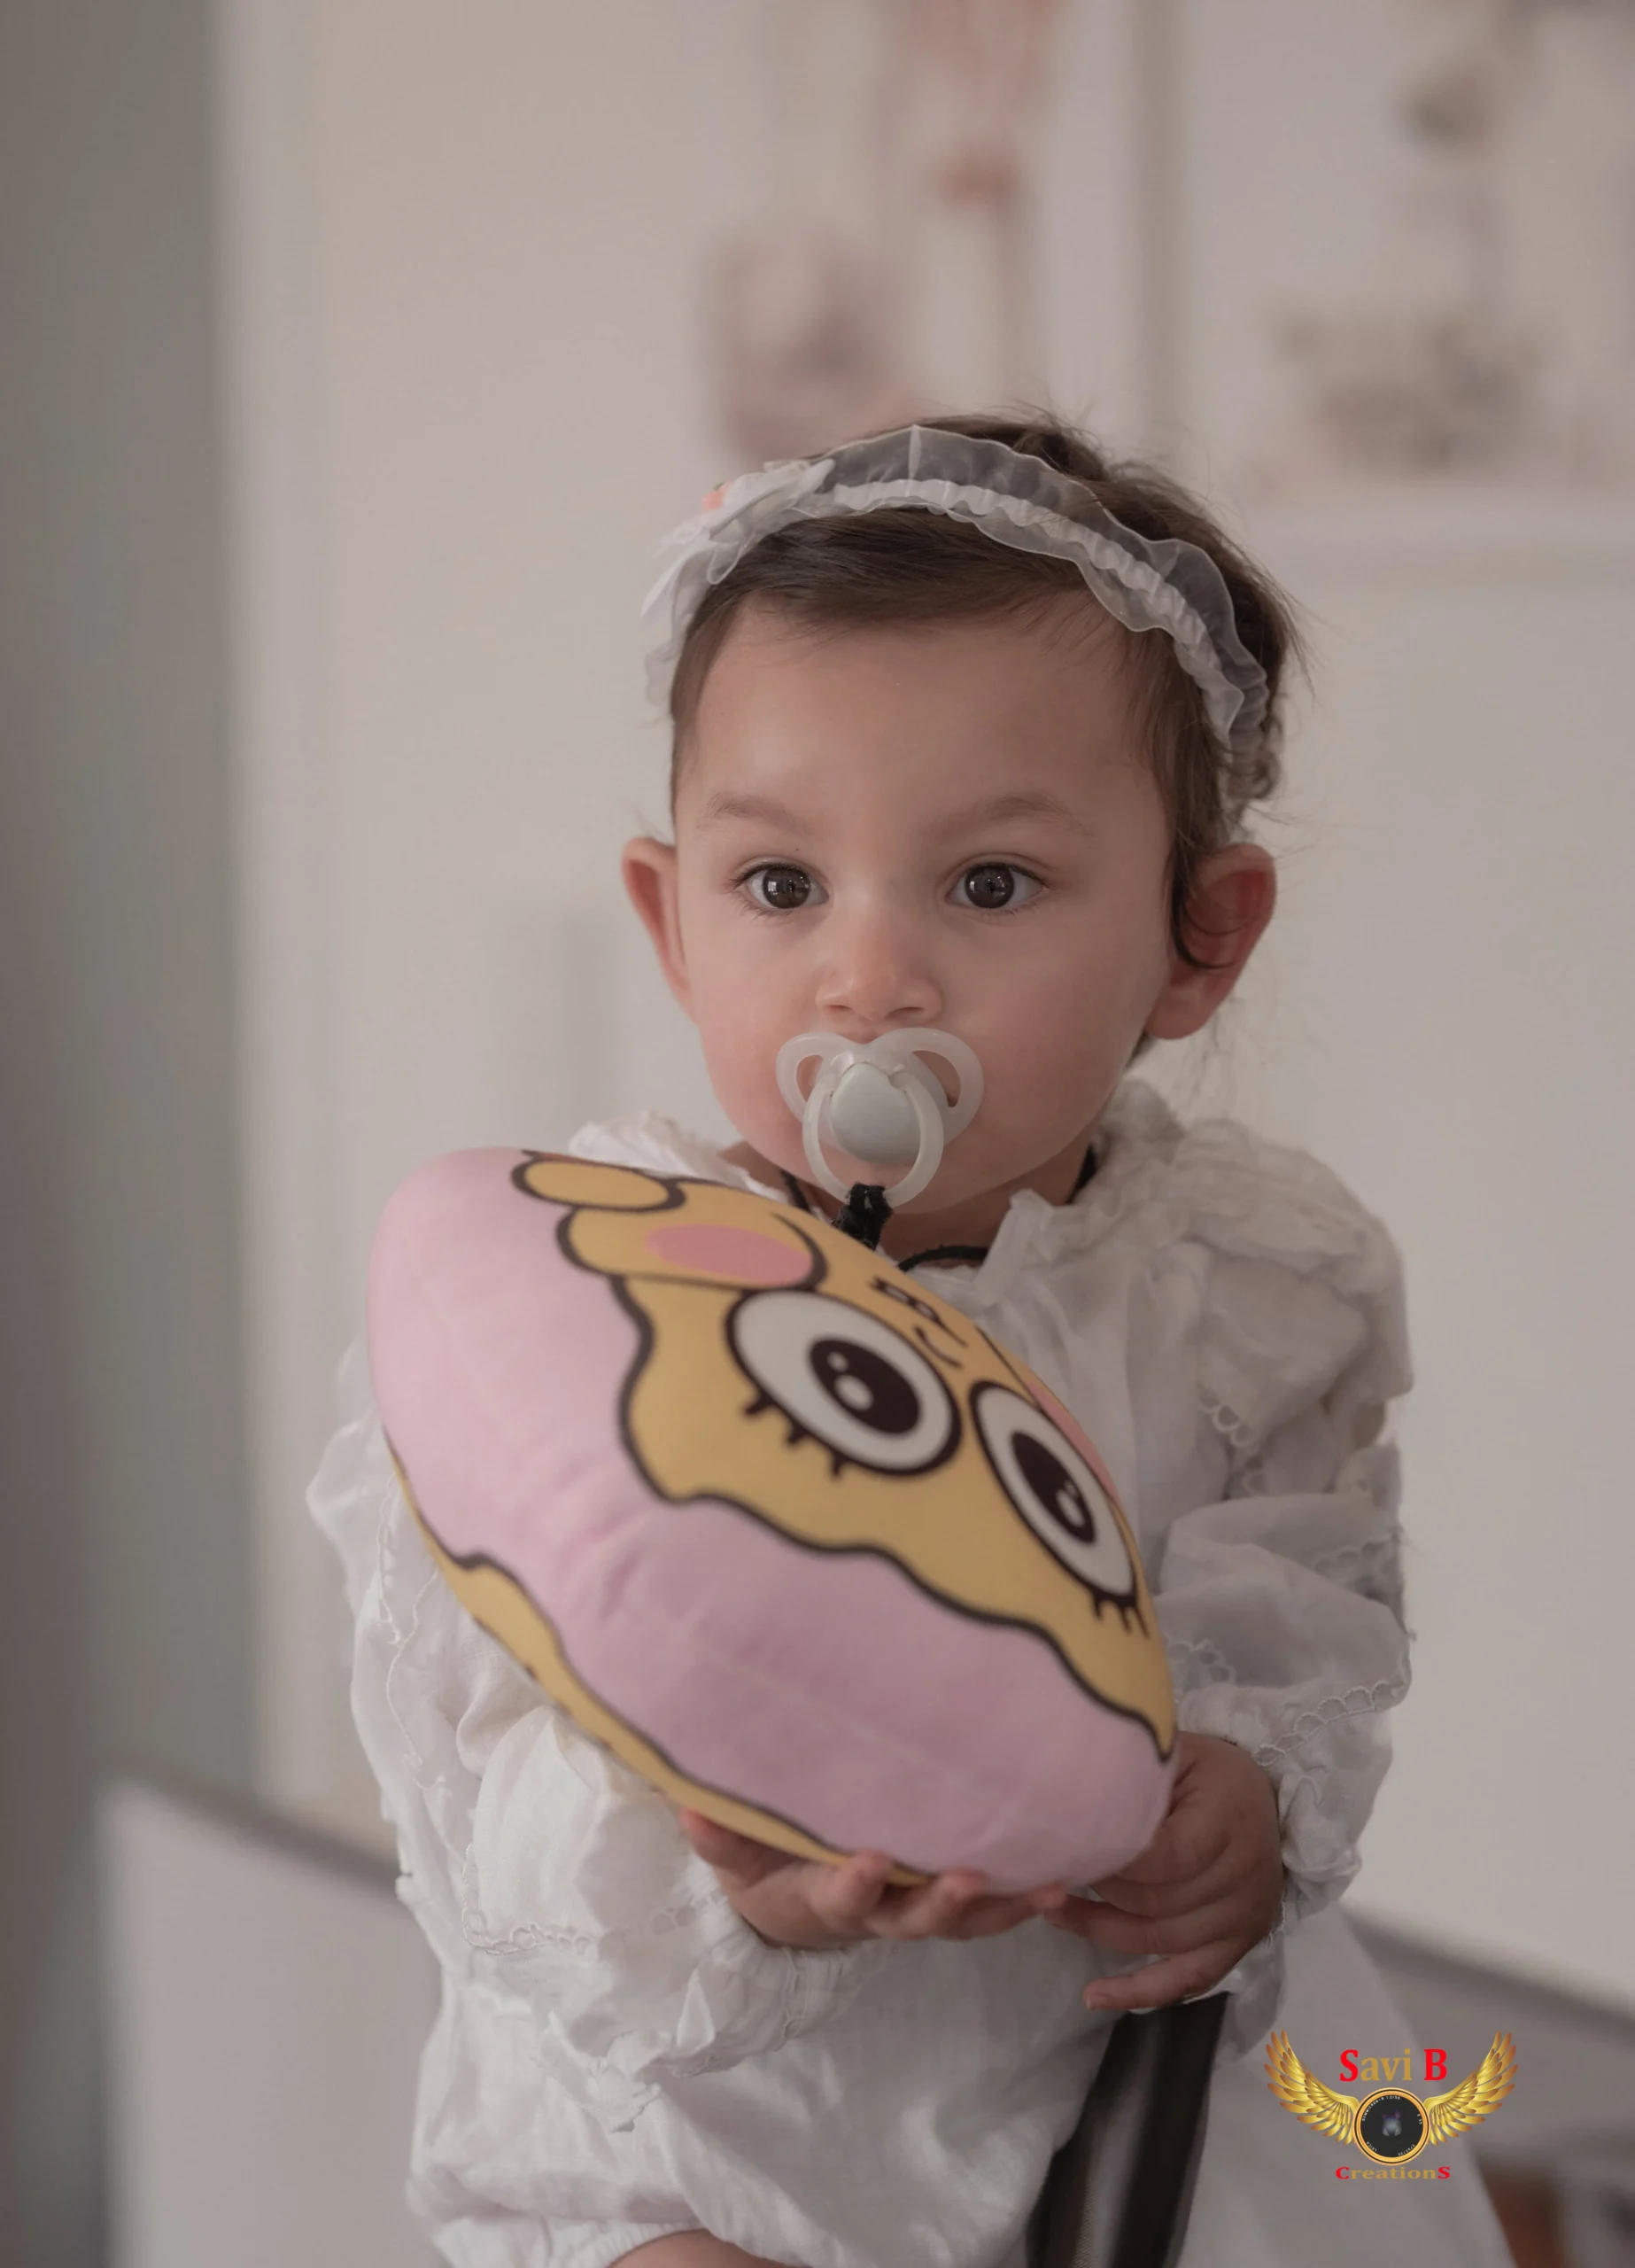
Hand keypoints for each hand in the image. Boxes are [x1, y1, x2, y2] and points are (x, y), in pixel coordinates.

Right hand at [678, 1811, 1068, 1951]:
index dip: (858, 1883)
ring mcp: (915, 1908)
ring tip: (1051, 1888)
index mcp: (826, 1896)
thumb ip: (718, 1834)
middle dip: (945, 1902)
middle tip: (971, 1877)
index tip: (873, 1859)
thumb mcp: (733, 1854)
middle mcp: (880, 1911)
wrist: (791, 1897)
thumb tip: (686, 1806)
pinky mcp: (944, 1898)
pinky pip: (988, 1909)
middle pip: (917, 1919)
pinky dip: (1022, 1899)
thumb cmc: (763, 1862)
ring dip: (1006, 1907)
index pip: (843, 1896)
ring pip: (965, 1921)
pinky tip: (1064, 1875)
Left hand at [1046, 1733, 1283, 2012]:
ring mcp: (1244, 1918)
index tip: (1073, 1848)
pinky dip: (1139, 1992)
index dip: (1116, 1862)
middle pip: (1159, 1904)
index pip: (1167, 1858)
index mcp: (1229, 1819)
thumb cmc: (1206, 1771)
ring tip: (1057, 1911)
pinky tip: (1094, 1995)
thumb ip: (1132, 1771)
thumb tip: (1066, 1789)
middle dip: (1101, 1891)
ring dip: (1102, 1931)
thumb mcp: (1175, 1752)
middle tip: (1056, 1873)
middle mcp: (1245, 1876)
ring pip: (1162, 1941)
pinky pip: (1186, 1980)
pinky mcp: (1237, 1946)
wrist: (1259, 1800)